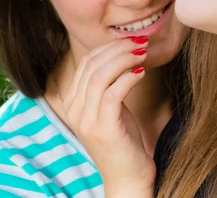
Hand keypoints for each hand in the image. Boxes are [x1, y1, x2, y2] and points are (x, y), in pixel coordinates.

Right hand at [62, 37, 154, 196]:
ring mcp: (86, 120)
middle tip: (141, 43)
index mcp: (73, 102)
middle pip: (92, 65)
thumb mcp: (112, 108)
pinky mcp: (103, 129)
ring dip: (125, 59)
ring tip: (144, 54)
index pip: (86, 63)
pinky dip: (129, 78)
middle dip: (119, 49)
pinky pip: (113, 93)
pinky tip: (142, 73)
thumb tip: (123, 54)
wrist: (127, 177)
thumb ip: (110, 85)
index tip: (131, 40)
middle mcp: (74, 110)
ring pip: (101, 76)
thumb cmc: (123, 140)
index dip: (109, 47)